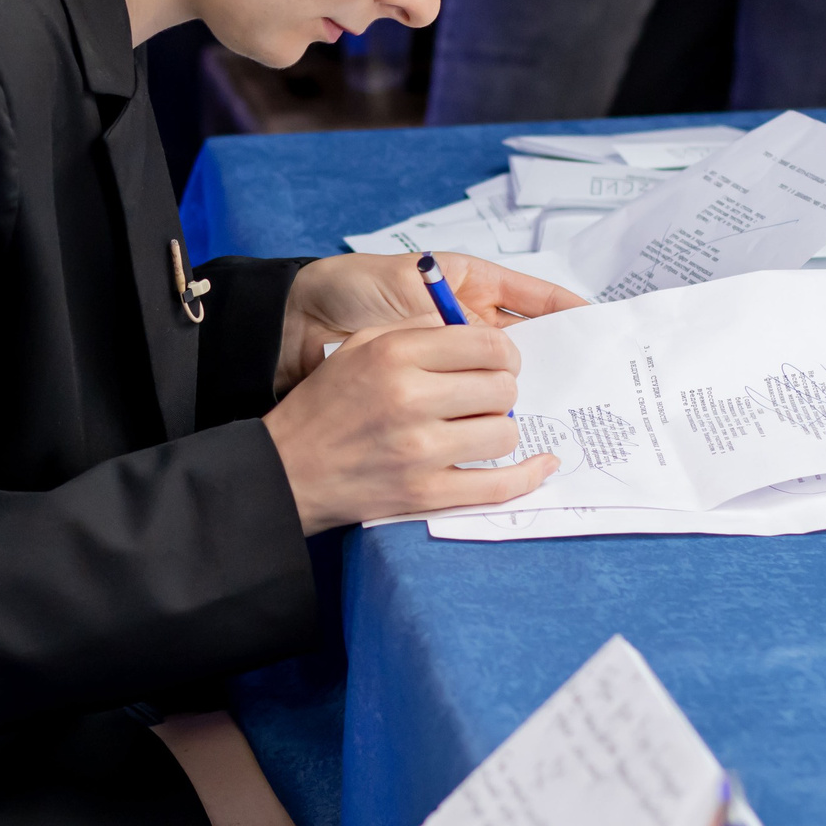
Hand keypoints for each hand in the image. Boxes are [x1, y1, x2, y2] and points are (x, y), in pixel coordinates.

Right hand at [262, 323, 557, 531]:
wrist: (285, 470)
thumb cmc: (325, 407)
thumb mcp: (360, 346)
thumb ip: (417, 331)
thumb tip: (476, 334)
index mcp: (395, 354)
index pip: (486, 344)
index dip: (503, 354)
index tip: (498, 364)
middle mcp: (410, 398)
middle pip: (501, 387)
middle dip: (501, 391)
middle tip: (485, 398)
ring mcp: (419, 450)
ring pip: (505, 433)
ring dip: (499, 430)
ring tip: (479, 430)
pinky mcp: (424, 493)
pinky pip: (498, 485)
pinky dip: (527, 476)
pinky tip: (540, 465)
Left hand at [275, 252, 584, 393]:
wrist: (302, 321)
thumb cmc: (355, 290)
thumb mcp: (414, 288)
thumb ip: (458, 315)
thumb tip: (502, 353)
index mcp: (469, 285)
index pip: (532, 296)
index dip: (566, 309)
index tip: (598, 324)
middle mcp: (467, 321)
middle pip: (526, 341)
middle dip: (552, 354)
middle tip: (580, 373)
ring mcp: (452, 359)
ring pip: (505, 376)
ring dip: (525, 387)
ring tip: (554, 401)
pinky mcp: (437, 392)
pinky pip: (475, 404)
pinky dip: (494, 416)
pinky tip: (514, 427)